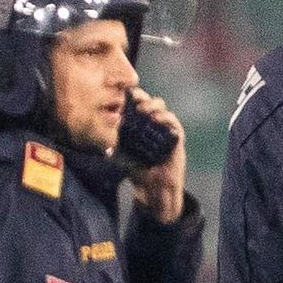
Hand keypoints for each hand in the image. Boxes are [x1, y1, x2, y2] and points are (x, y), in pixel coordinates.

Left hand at [123, 90, 187, 222]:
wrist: (153, 187)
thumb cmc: (137, 170)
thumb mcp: (121, 158)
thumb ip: (114, 150)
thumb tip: (106, 148)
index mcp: (139, 124)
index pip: (136, 105)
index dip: (132, 97)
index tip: (123, 95)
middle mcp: (153, 124)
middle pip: (149, 102)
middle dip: (142, 97)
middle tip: (134, 99)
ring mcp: (165, 129)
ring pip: (162, 109)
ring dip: (153, 106)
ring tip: (143, 110)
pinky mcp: (176, 137)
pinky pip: (174, 123)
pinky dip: (166, 118)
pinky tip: (157, 119)